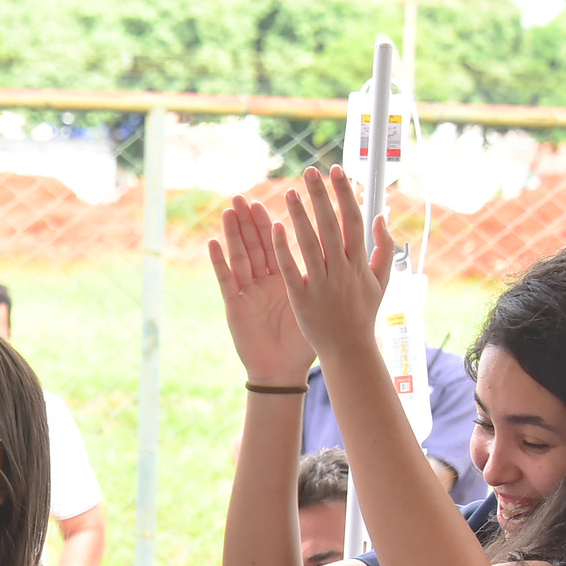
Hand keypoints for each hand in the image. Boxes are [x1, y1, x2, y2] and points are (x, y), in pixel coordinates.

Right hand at [209, 194, 314, 384]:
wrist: (284, 370)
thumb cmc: (303, 341)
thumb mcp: (319, 303)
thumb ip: (331, 277)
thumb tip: (351, 255)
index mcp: (285, 278)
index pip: (281, 242)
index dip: (280, 220)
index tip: (282, 194)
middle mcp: (264, 281)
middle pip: (256, 244)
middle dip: (250, 220)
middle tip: (245, 196)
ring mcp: (247, 292)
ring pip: (240, 256)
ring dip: (234, 233)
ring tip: (229, 210)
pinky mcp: (235, 306)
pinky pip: (226, 281)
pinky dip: (219, 262)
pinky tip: (213, 243)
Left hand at [273, 167, 396, 362]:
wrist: (348, 350)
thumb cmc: (363, 314)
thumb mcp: (381, 281)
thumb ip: (383, 249)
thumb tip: (381, 217)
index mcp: (359, 264)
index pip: (353, 220)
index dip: (345, 194)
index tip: (336, 171)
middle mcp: (342, 271)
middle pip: (332, 226)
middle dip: (321, 197)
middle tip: (310, 172)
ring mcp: (322, 284)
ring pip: (311, 245)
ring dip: (300, 217)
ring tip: (290, 193)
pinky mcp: (302, 298)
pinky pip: (292, 270)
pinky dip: (284, 250)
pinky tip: (276, 228)